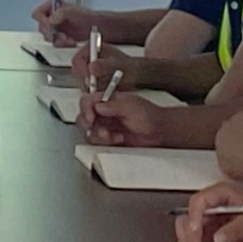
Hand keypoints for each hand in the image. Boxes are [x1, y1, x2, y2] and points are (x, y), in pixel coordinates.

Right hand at [31, 0, 95, 44]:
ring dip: (58, 40)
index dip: (42, 20)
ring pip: (48, 37)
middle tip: (61, 35)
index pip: (37, 14)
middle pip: (42, 27)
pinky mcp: (59, 38)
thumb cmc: (86, 16)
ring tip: (69, 39)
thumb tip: (50, 20)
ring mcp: (55, 29)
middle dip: (51, 33)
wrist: (96, 27)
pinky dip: (63, 44)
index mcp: (51, 7)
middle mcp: (51, 18)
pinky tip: (71, 41)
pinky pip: (55, 44)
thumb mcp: (73, 11)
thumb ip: (60, 14)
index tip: (50, 26)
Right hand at [81, 92, 197, 146]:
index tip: (91, 118)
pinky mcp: (107, 138)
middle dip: (88, 124)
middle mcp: (103, 112)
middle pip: (83, 116)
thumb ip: (113, 106)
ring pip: (88, 130)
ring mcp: (104, 125)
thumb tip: (98, 105)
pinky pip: (96, 141)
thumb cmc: (149, 116)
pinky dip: (105, 142)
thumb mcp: (131, 107)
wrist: (158, 132)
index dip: (85, 108)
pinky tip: (118, 139)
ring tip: (111, 136)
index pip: (87, 100)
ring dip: (98, 134)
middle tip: (99, 128)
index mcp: (107, 99)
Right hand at [173, 179, 242, 241]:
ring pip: (191, 228)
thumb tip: (217, 239)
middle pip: (190, 215)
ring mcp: (214, 218)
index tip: (195, 233)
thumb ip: (237, 229)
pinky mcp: (215, 232)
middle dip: (188, 234)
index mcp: (223, 193)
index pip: (199, 202)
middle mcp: (215, 204)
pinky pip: (199, 239)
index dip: (193, 217)